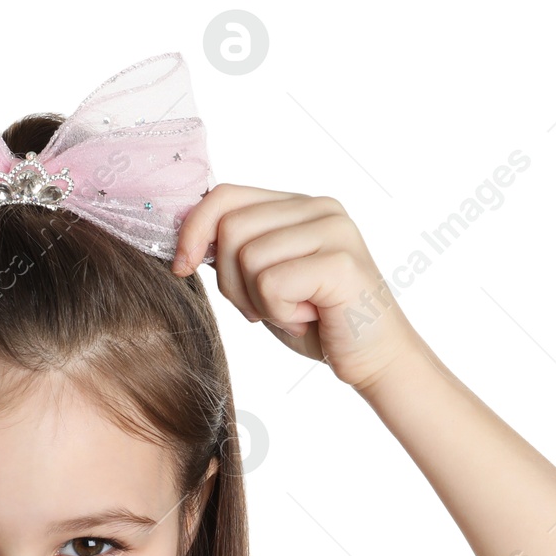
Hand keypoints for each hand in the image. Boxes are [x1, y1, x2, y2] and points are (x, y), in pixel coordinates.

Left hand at [171, 184, 421, 391]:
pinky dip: (280, 313)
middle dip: (230, 282)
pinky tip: (308, 318)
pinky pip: (272, 283)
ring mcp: (333, 229)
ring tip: (293, 312)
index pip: (225, 196)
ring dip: (259, 301)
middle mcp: (318, 207)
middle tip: (263, 308)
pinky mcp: (340, 261)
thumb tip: (186, 241)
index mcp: (297, 205)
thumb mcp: (265, 281)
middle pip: (230, 228)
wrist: (374, 359)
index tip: (181, 268)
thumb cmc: (318, 323)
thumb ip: (236, 252)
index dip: (192, 231)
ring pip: (247, 257)